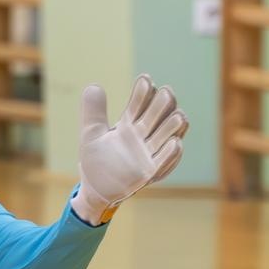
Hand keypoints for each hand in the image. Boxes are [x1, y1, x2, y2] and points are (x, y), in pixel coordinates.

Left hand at [71, 75, 187, 225]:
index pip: (139, 104)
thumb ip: (93, 112)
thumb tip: (93, 86)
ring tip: (178, 114)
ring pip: (168, 135)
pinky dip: (171, 153)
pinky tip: (175, 143)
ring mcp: (149, 153)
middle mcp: (143, 136)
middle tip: (165, 92)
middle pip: (158, 115)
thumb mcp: (90, 135)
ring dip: (174, 125)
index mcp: (129, 124)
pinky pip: (165, 162)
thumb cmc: (97, 161)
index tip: (145, 79)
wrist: (96, 189)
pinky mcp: (151, 172)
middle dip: (163, 104)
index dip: (143, 92)